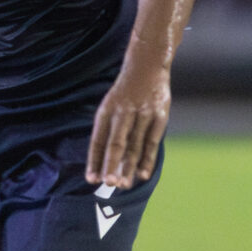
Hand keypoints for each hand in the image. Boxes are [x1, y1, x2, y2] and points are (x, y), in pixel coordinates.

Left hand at [86, 64, 170, 189]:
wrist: (147, 65)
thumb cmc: (125, 94)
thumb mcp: (111, 106)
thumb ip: (107, 131)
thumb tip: (103, 162)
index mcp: (106, 111)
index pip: (97, 140)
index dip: (94, 160)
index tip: (91, 179)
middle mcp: (123, 112)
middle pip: (116, 143)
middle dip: (111, 164)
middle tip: (109, 184)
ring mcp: (142, 114)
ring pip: (134, 145)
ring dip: (129, 167)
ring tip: (124, 185)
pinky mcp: (160, 115)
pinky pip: (152, 141)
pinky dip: (147, 159)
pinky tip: (143, 174)